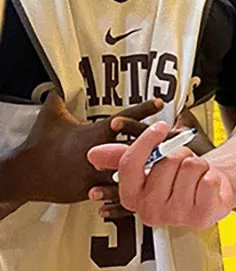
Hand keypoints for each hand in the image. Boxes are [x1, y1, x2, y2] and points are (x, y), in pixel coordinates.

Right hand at [10, 91, 162, 204]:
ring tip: (170, 164)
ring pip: (127, 173)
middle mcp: (97, 154)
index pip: (123, 119)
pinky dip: (129, 189)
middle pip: (134, 148)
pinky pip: (113, 192)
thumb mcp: (51, 115)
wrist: (24, 174)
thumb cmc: (40, 142)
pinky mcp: (89, 193)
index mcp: (93, 134)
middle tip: (177, 135)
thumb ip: (61, 96)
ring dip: (146, 169)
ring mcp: (94, 175)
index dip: (142, 109)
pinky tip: (148, 188)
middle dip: (155, 142)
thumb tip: (61, 78)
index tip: (161, 102)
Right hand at [87, 121, 233, 228]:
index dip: (145, 141)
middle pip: (165, 163)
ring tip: (194, 176)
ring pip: (190, 167)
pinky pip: (209, 179)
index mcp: (132, 197)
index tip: (159, 127)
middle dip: (179, 155)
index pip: (130, 165)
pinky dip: (212, 175)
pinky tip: (206, 185)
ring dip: (198, 164)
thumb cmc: (177, 176)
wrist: (208, 188)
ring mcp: (176, 216)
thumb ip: (122, 157)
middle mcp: (150, 211)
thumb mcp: (150, 164)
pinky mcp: (202, 216)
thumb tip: (93, 153)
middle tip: (181, 166)